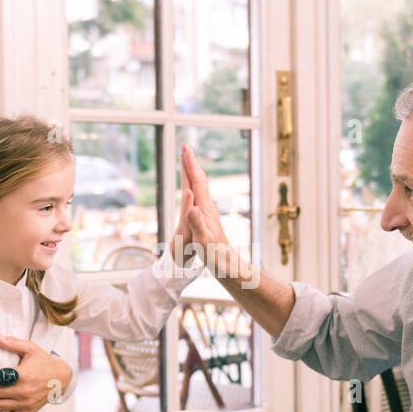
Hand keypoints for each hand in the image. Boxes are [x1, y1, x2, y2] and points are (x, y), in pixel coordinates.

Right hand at [179, 143, 234, 274]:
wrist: (228, 264)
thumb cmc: (215, 255)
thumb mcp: (203, 241)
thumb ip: (197, 223)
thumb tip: (191, 207)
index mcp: (204, 209)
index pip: (196, 182)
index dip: (190, 165)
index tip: (184, 149)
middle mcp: (207, 206)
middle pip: (198, 179)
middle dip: (191, 162)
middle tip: (185, 146)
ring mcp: (208, 211)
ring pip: (199, 186)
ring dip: (192, 171)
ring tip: (187, 160)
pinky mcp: (206, 217)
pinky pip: (198, 195)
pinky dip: (193, 185)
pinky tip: (191, 187)